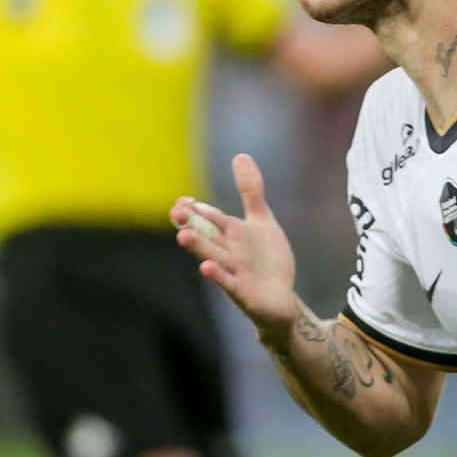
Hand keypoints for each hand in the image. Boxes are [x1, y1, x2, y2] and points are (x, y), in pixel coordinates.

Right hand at [171, 154, 301, 339]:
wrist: (281, 301)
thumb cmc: (267, 262)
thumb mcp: (261, 222)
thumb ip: (250, 191)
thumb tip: (240, 155)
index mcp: (232, 235)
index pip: (212, 218)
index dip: (199, 209)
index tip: (182, 200)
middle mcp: (229, 252)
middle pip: (208, 236)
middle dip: (192, 224)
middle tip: (175, 212)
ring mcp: (235, 273)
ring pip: (214, 257)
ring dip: (199, 248)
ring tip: (182, 236)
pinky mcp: (243, 293)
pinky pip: (228, 283)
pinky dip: (218, 276)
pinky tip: (206, 267)